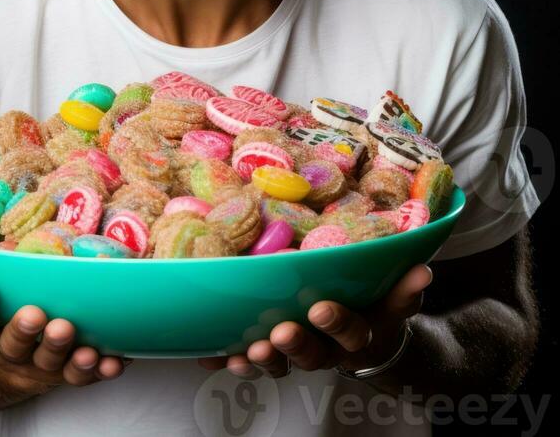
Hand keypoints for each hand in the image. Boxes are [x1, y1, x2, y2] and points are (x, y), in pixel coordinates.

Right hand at [0, 275, 129, 400]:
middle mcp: (7, 355)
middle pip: (12, 347)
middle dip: (23, 330)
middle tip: (35, 313)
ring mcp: (37, 368)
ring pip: (48, 364)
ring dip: (63, 352)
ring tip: (76, 337)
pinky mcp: (65, 374)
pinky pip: (82, 376)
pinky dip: (100, 370)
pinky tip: (114, 360)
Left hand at [198, 263, 431, 378]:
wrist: (373, 341)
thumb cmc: (378, 307)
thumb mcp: (396, 301)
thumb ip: (407, 289)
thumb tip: (424, 270)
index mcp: (358, 335)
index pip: (351, 332)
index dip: (336, 323)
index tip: (320, 308)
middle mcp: (328, 351)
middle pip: (312, 354)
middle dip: (294, 345)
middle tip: (279, 332)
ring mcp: (300, 354)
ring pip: (280, 364)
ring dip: (262, 357)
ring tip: (245, 350)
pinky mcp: (273, 352)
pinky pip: (250, 359)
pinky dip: (229, 358)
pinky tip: (211, 352)